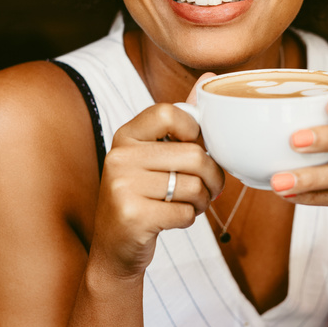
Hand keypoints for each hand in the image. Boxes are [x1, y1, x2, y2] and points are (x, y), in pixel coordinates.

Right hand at [90, 88, 223, 277]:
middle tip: (209, 189)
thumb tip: (210, 77)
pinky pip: (185, 212)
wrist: (115, 249)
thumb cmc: (144, 196)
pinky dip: (189, 219)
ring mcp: (122, 186)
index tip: (193, 147)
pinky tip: (173, 220)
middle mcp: (120, 156)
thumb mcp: (156, 154)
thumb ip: (183, 118)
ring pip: (193, 186)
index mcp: (126, 135)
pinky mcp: (132, 216)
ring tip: (189, 205)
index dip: (193, 130)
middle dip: (212, 177)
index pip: (169, 112)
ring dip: (201, 202)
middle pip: (193, 155)